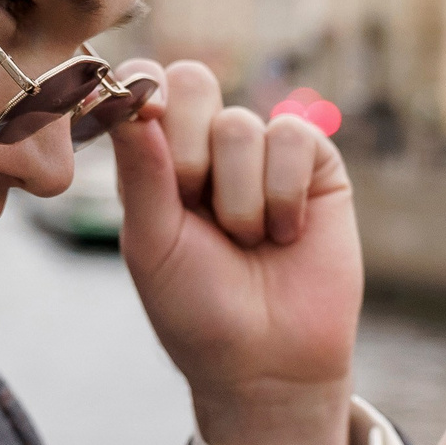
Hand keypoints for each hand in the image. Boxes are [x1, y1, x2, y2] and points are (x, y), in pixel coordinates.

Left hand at [109, 60, 362, 444]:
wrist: (268, 363)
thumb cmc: (198, 310)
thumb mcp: (153, 243)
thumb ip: (140, 171)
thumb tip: (130, 98)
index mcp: (155, 159)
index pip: (142, 86)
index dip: (140, 90)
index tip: (140, 118)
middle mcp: (207, 146)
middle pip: (192, 81)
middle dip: (187, 151)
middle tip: (194, 209)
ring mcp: (262, 152)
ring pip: (240, 125)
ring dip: (238, 199)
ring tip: (248, 243)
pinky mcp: (315, 164)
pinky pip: (292, 137)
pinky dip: (283, 193)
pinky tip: (286, 233)